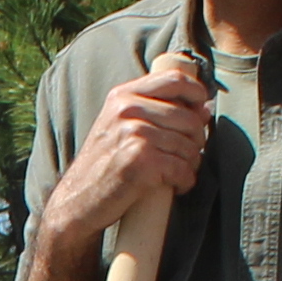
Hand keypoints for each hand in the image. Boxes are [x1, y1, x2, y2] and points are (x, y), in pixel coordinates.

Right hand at [39, 63, 215, 260]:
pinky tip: (176, 187)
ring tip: (178, 174)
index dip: (196, 93)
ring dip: (191, 165)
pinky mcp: (140, 161)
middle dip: (197, 141)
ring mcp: (133, 134)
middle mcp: (127, 110)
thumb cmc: (103, 165)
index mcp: (123, 96)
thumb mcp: (120, 127)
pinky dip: (185, 182)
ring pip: (188, 146)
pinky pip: (182, 168)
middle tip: (186, 157)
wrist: (77, 201)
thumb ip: (156, 111)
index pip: (174, 80)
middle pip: (189, 118)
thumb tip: (204, 108)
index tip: (201, 110)